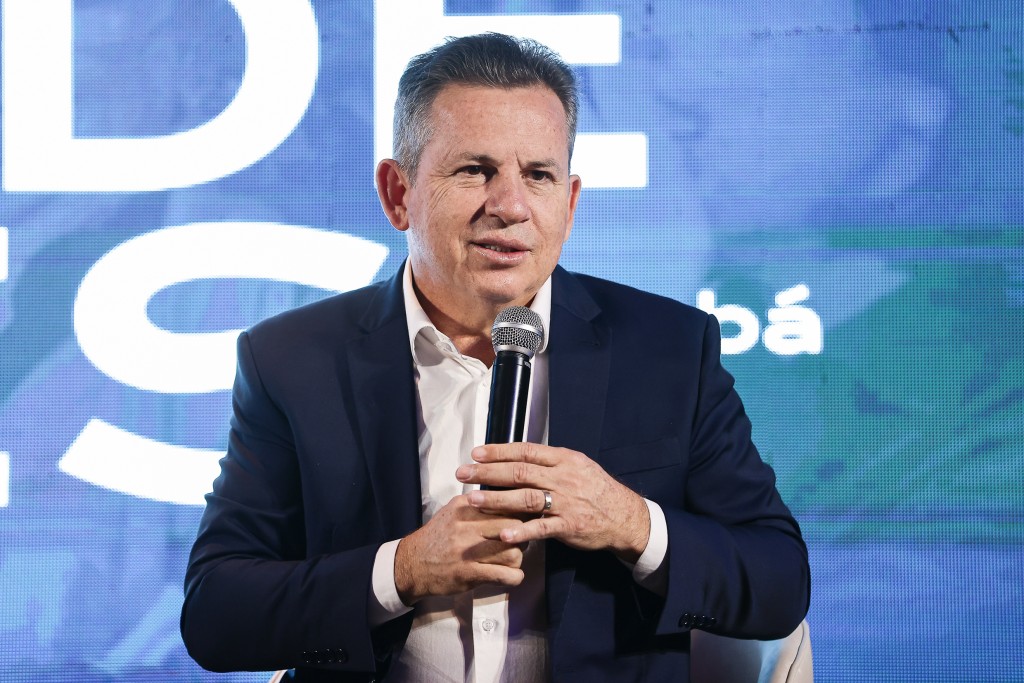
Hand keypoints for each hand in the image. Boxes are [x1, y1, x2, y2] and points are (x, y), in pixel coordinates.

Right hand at [393, 495, 525, 604]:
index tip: (524, 520)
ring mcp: (468, 551)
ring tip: (511, 561)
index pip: (505, 504)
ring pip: (513, 552)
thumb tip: (507, 497)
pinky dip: (514, 577)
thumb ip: (478, 503)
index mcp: (466, 507)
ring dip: (517, 559)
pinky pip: (505, 575)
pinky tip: (511, 576)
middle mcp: (467, 526)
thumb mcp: (453, 511)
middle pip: (514, 527)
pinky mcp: (468, 573)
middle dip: (522, 536)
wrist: (411, 564)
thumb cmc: (437, 538)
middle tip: (518, 542)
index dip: (520, 513)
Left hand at [456, 443, 650, 562]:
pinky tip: (502, 534)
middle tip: (463, 473)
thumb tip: (518, 455)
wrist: (624, 515)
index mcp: (563, 459)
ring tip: (473, 500)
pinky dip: (521, 531)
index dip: (498, 451)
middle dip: (487, 472)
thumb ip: (549, 461)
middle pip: (519, 472)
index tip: (476, 454)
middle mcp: (562, 477)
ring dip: (497, 499)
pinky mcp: (569, 526)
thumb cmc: (596, 489)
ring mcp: (566, 502)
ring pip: (525, 498)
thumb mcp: (577, 466)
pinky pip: (541, 528)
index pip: (525, 451)